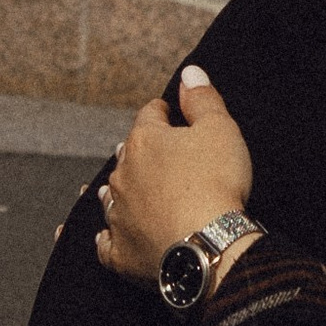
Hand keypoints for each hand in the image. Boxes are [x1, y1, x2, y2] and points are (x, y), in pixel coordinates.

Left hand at [95, 66, 258, 285]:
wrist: (209, 245)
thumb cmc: (217, 184)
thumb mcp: (221, 130)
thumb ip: (202, 99)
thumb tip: (189, 73)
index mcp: (144, 141)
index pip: (149, 116)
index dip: (163, 113)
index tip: (170, 114)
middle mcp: (123, 176)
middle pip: (127, 155)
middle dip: (139, 152)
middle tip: (152, 154)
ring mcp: (118, 215)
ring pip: (111, 196)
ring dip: (117, 191)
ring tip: (116, 189)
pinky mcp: (120, 253)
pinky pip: (105, 244)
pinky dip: (106, 238)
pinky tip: (104, 237)